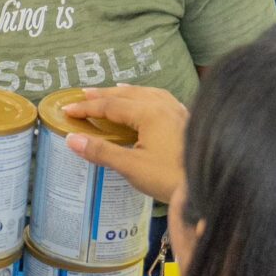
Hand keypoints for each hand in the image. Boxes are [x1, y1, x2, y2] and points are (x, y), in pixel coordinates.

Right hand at [57, 85, 186, 202]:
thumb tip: (71, 139)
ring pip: (147, 93)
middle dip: (104, 94)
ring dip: (126, 92)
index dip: (87, 108)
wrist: (208, 185)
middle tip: (84, 94)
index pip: (110, 106)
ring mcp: (178, 111)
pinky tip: (148, 101)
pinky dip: (146, 96)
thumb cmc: (169, 178)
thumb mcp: (131, 166)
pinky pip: (161, 99)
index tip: (67, 110)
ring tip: (114, 91)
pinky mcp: (186, 120)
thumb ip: (101, 151)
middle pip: (128, 94)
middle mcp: (164, 105)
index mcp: (149, 113)